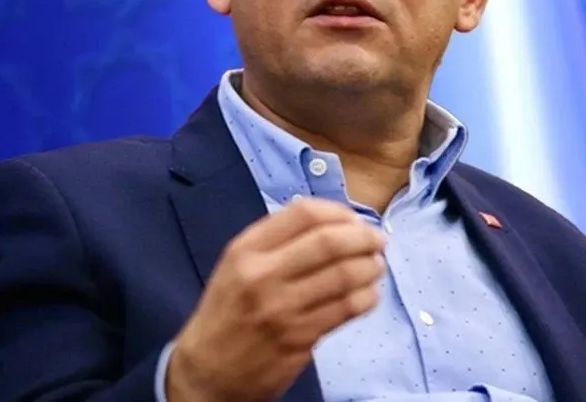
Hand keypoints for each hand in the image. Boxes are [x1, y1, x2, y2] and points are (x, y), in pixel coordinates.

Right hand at [166, 198, 386, 401]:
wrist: (207, 372)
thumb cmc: (229, 311)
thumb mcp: (238, 265)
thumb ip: (278, 239)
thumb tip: (335, 219)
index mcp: (246, 250)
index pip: (304, 214)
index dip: (340, 212)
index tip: (354, 220)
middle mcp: (262, 275)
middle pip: (329, 242)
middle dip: (364, 238)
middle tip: (378, 241)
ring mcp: (282, 309)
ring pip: (344, 276)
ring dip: (370, 267)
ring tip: (376, 266)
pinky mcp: (298, 338)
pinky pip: (346, 309)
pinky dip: (367, 297)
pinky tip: (369, 294)